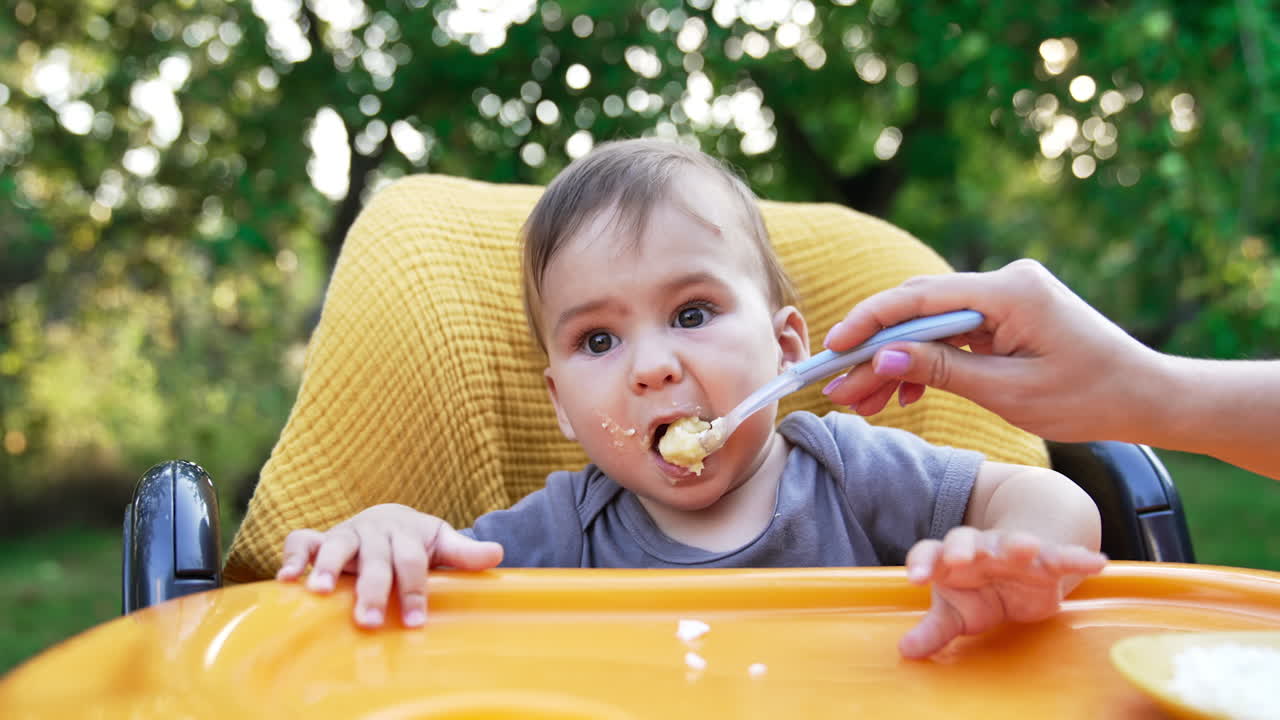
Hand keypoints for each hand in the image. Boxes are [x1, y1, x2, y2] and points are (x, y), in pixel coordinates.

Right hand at [276, 504, 502, 627]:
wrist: (390, 517)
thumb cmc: (416, 540)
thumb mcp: (440, 542)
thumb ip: (464, 552)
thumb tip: (498, 553)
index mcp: (405, 532)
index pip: (411, 562)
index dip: (414, 591)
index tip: (414, 622)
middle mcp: (374, 531)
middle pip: (374, 561)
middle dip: (372, 591)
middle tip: (368, 622)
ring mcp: (346, 534)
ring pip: (336, 547)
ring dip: (327, 568)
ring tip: (320, 593)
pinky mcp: (321, 539)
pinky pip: (301, 541)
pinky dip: (292, 556)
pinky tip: (286, 578)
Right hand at [821, 259, 1158, 442]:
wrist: (1146, 398)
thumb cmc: (1089, 397)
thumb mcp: (1008, 392)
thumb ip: (941, 370)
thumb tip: (879, 357)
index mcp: (1010, 291)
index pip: (920, 298)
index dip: (869, 322)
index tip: (833, 348)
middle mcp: (1005, 282)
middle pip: (920, 312)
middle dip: (876, 350)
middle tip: (839, 388)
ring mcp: (1006, 297)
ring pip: (931, 326)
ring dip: (897, 362)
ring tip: (863, 401)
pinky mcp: (1007, 316)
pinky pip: (954, 335)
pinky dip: (927, 362)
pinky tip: (904, 393)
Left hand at [898, 527, 1106, 658]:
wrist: (1016, 574)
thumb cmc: (978, 592)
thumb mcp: (956, 614)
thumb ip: (932, 631)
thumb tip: (905, 651)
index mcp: (950, 559)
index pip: (929, 552)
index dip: (922, 563)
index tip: (915, 579)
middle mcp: (979, 549)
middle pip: (966, 539)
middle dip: (962, 547)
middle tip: (959, 558)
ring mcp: (1013, 552)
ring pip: (1012, 542)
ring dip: (1018, 542)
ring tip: (1027, 546)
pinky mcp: (1047, 562)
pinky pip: (1062, 556)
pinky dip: (1078, 557)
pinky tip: (1097, 563)